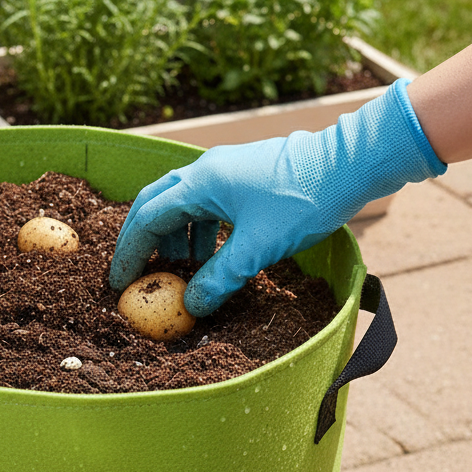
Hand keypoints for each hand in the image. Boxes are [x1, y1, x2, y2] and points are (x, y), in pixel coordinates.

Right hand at [109, 79, 446, 315]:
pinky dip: (200, 233)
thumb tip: (191, 307)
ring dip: (175, 240)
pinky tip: (213, 258)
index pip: (148, 218)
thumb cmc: (304, 201)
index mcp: (200, 182)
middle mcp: (206, 170)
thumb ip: (220, 279)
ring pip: (183, 206)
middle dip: (144, 242)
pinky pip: (207, 206)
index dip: (130, 252)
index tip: (120, 282)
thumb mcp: (258, 249)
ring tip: (181, 274)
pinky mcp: (245, 177)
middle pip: (157, 205)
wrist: (352, 164)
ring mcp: (226, 171)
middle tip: (136, 275)